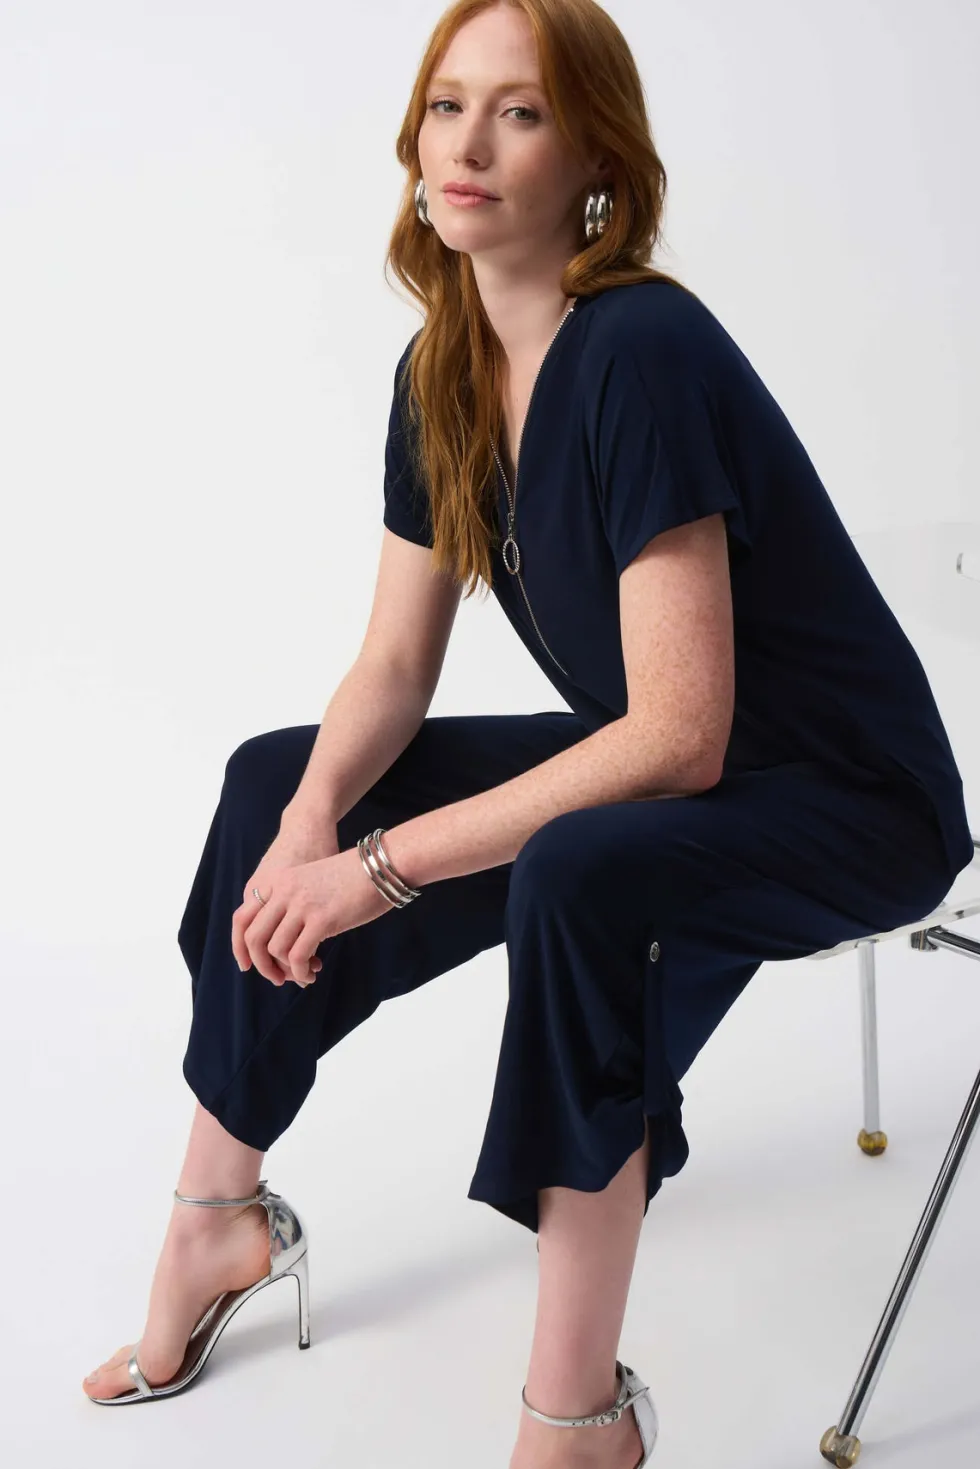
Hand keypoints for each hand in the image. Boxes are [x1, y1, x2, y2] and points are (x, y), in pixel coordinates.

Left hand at [231, 824, 396, 987]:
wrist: (382, 865)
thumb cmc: (354, 877)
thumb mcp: (312, 882)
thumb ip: (294, 904)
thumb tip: (285, 943)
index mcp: (279, 882)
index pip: (243, 919)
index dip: (243, 948)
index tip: (255, 965)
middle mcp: (283, 891)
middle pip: (253, 938)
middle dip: (264, 965)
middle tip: (279, 978)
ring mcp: (301, 905)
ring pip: (275, 950)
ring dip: (287, 970)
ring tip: (304, 974)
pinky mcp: (321, 919)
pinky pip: (298, 956)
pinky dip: (302, 971)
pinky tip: (312, 972)